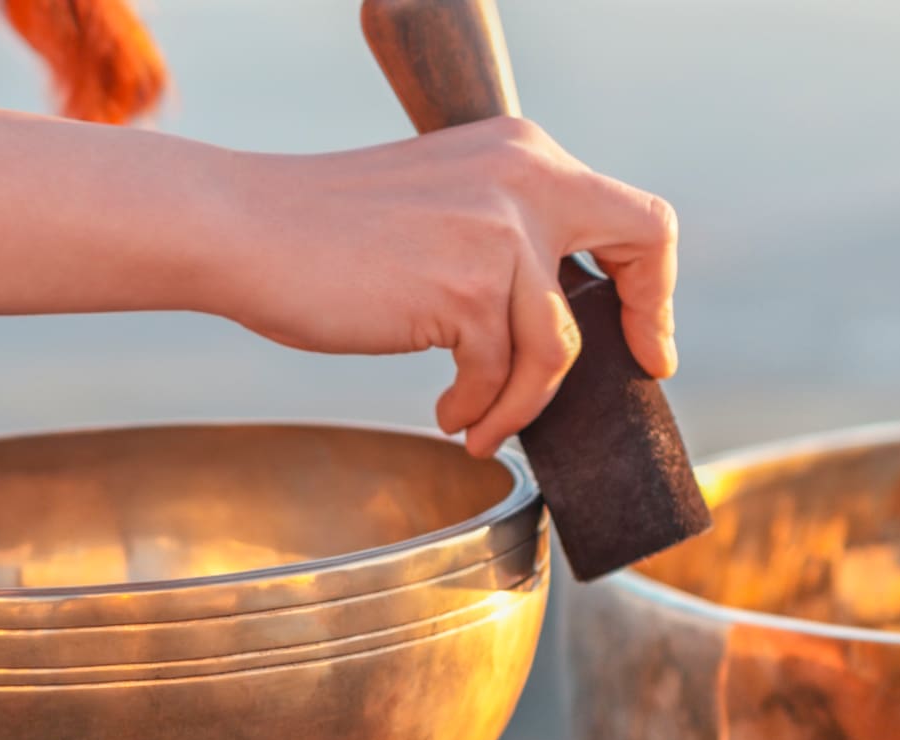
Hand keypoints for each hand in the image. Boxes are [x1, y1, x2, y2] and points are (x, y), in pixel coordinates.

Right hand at [217, 118, 677, 456]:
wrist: (249, 232)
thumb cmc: (323, 236)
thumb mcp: (439, 211)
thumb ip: (498, 240)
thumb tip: (543, 320)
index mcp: (521, 155)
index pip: (628, 210)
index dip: (650, 280)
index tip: (645, 335)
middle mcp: (524, 179)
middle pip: (639, 246)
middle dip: (644, 321)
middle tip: (636, 374)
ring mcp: (500, 233)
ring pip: (555, 347)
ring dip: (519, 402)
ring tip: (477, 425)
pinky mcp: (465, 290)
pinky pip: (498, 376)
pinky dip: (474, 408)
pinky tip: (445, 413)